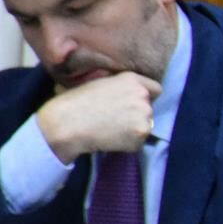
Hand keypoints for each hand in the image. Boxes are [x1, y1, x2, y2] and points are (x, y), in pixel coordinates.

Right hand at [35, 72, 161, 162]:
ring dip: (133, 129)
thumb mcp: (98, 83)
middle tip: (116, 119)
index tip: (134, 104)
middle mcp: (142, 96)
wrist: (66, 124)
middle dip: (137, 113)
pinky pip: (139, 141)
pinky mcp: (141, 134)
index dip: (146, 97)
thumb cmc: (73, 102)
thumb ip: (117, 85)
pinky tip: (110, 139)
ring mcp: (144, 115)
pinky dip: (128, 143)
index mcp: (132, 79)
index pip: (155, 89)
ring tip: (111, 129)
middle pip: (150, 107)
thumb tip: (121, 91)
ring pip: (146, 125)